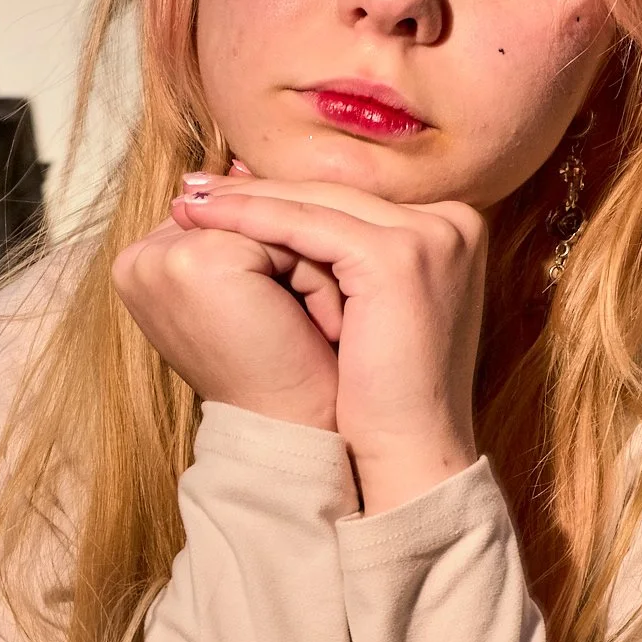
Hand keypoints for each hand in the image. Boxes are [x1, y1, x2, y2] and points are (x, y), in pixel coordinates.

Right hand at [111, 213, 338, 433]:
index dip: (278, 233)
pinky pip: (274, 234)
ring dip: (309, 249)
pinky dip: (313, 268)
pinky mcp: (196, 262)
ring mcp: (159, 259)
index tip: (324, 248)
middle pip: (239, 213)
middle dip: (295, 232)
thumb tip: (242, 166)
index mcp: (138, 266)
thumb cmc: (279, 373)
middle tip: (348, 248)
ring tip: (347, 292)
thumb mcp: (251, 294)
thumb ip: (237, 235)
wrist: (289, 433)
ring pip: (261, 222)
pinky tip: (333, 313)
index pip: (221, 220)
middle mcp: (136, 260)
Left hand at [173, 177, 485, 514]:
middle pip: (335, 194)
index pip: (352, 200)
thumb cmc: (382, 397)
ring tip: (189, 201)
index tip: (225, 195)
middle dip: (258, 191)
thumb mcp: (371, 310)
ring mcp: (430, 235)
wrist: (411, 453)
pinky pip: (307, 227)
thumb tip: (282, 220)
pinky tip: (206, 220)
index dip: (284, 196)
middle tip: (195, 188)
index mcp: (452, 229)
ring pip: (319, 204)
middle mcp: (453, 222)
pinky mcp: (398, 256)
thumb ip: (344, 259)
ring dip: (245, 200)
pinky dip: (251, 220)